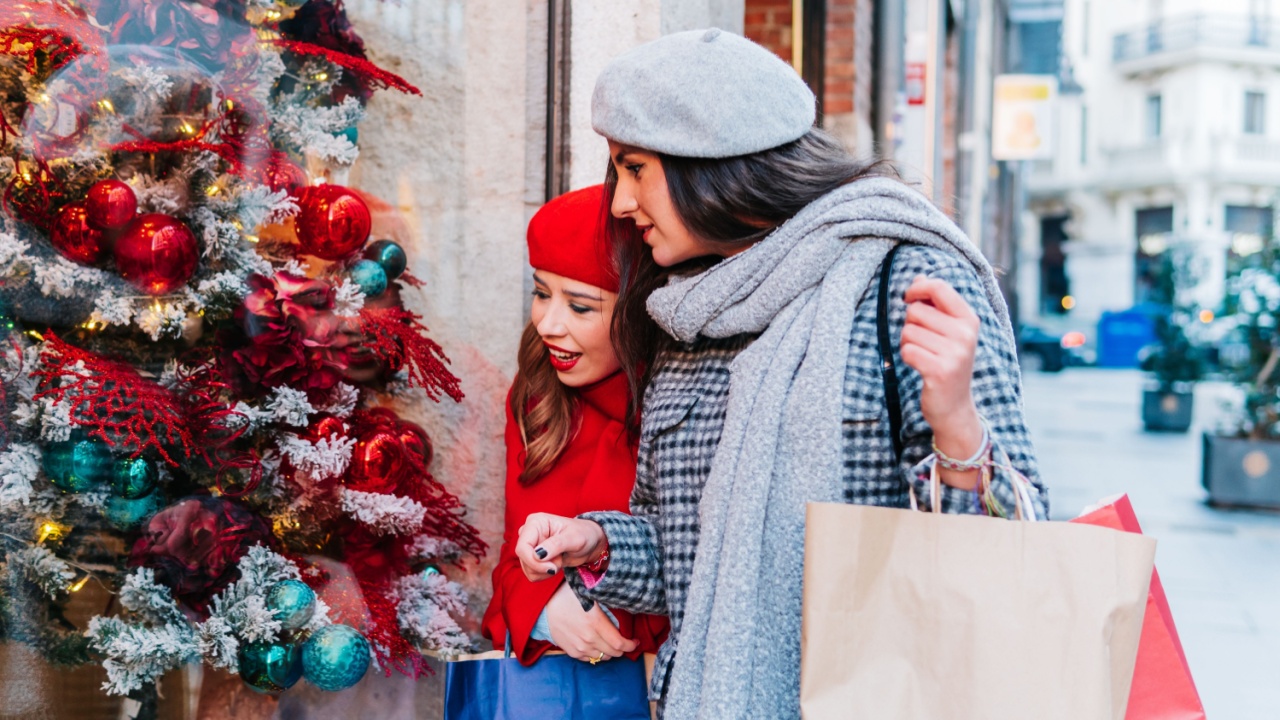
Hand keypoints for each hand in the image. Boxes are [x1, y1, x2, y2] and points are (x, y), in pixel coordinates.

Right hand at [516, 513, 606, 580]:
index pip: (522, 547)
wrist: (590, 543)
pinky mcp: (532, 557)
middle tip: (560, 561)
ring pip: (527, 568)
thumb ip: (556, 545)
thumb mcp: (574, 538)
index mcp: (535, 522)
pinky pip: (531, 573)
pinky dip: (544, 574)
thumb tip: (537, 555)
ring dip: (545, 571)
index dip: (533, 561)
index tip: (552, 568)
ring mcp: (530, 545)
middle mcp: (529, 533)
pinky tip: (555, 565)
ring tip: (559, 560)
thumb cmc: (584, 534)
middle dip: (542, 566)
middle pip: (523, 559)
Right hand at [544, 583, 638, 660]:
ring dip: (610, 652)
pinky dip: (597, 654)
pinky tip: (597, 644)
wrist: (545, 606)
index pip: (620, 644)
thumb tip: (624, 600)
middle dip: (622, 648)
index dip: (631, 645)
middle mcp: (589, 639)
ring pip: (603, 657)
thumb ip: (607, 600)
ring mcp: (580, 647)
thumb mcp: (590, 593)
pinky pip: (591, 659)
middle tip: (625, 641)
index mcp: (596, 623)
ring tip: (610, 642)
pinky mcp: (572, 652)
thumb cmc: (569, 596)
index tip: (635, 641)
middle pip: (614, 653)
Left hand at [899, 275, 984, 486]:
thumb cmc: (947, 363)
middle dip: (910, 325)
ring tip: (924, 356)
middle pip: (916, 311)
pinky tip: (920, 367)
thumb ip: (935, 303)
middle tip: (923, 343)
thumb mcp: (948, 331)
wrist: (955, 406)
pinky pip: (907, 350)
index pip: (939, 287)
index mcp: (969, 319)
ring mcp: (955, 353)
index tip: (908, 298)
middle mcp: (965, 334)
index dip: (917, 288)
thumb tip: (920, 277)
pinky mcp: (940, 370)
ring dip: (908, 343)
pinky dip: (907, 358)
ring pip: (908, 331)